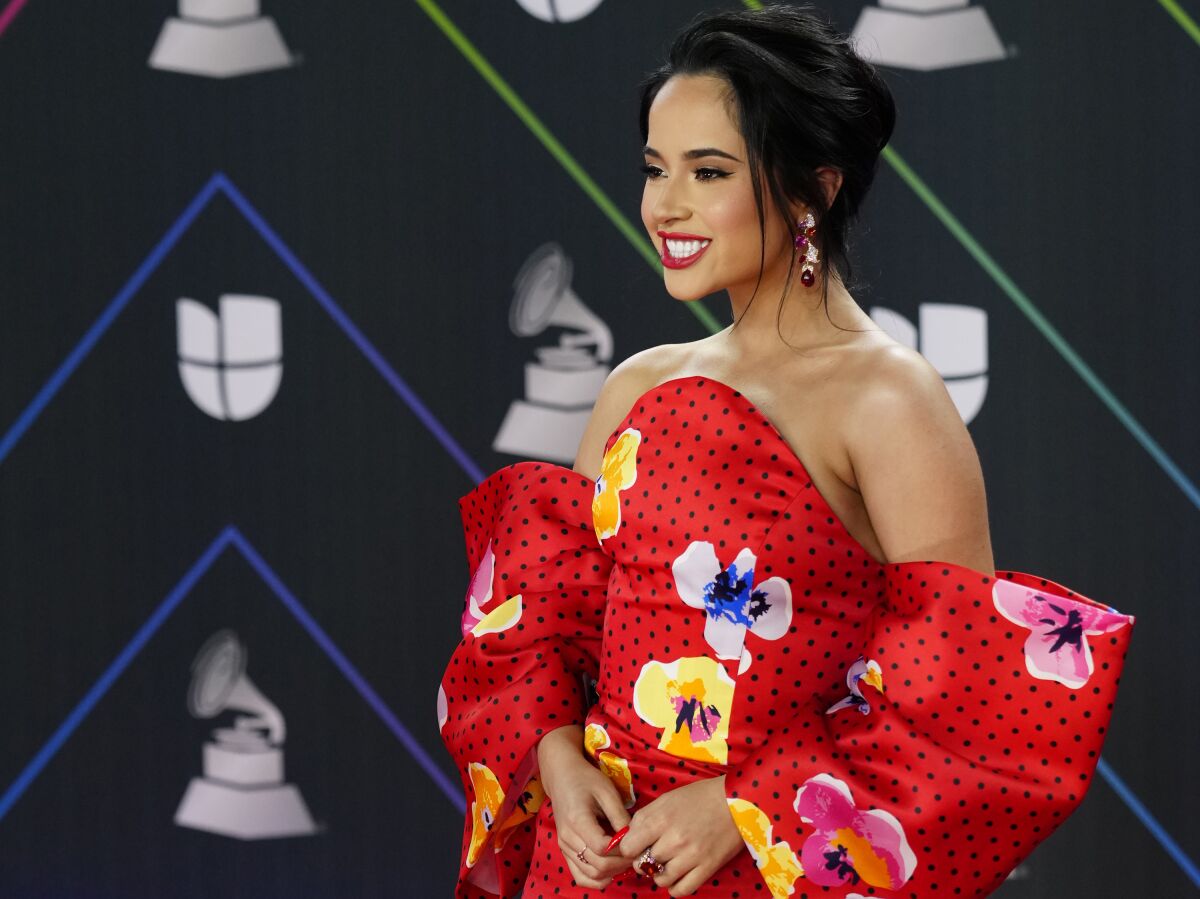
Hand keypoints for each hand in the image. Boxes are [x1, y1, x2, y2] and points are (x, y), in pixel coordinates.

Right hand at [537, 725, 632, 889]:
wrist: (561, 777)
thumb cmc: (586, 780)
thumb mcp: (607, 792)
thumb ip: (620, 817)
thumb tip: (633, 839)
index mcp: (578, 820)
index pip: (602, 848)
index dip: (622, 851)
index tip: (634, 842)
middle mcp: (567, 838)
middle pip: (597, 865)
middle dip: (620, 864)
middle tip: (635, 853)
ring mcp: (564, 846)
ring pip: (590, 874)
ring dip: (611, 872)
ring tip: (625, 860)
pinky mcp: (564, 851)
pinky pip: (579, 875)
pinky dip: (596, 879)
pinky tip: (610, 872)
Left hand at [619, 775, 744, 895]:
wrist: (735, 801)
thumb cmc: (699, 796)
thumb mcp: (666, 799)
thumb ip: (645, 817)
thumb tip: (628, 837)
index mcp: (660, 819)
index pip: (628, 848)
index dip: (630, 848)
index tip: (637, 846)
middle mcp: (673, 840)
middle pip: (643, 864)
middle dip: (645, 860)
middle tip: (654, 853)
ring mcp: (691, 857)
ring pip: (660, 880)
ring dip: (660, 874)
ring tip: (668, 864)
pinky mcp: (707, 868)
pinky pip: (681, 890)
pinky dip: (675, 887)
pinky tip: (678, 875)